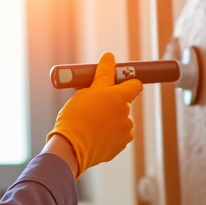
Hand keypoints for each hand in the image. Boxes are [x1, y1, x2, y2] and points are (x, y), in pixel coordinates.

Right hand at [47, 52, 142, 176]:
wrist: (70, 148)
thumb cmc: (76, 116)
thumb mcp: (86, 91)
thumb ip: (102, 74)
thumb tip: (109, 57)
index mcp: (119, 97)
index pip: (134, 84)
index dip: (126, 82)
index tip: (115, 83)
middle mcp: (126, 113)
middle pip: (123, 103)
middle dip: (111, 103)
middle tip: (92, 105)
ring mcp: (125, 131)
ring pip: (119, 120)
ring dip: (109, 119)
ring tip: (90, 123)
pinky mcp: (120, 146)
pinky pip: (116, 135)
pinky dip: (108, 134)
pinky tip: (93, 135)